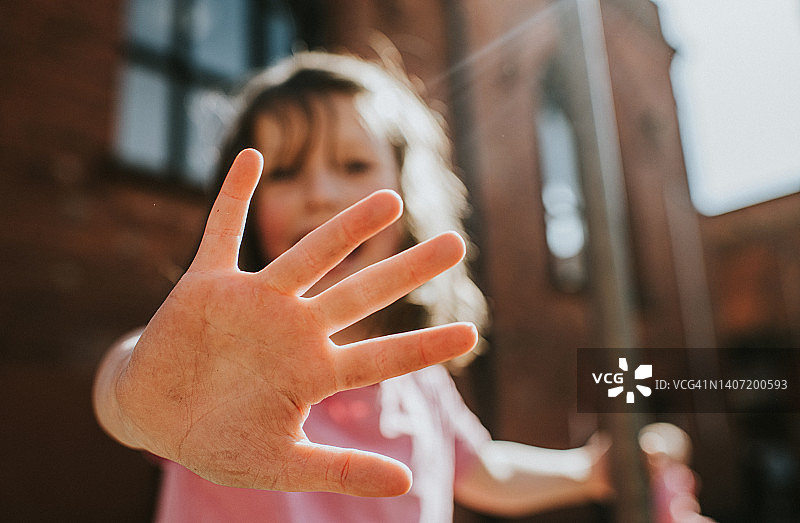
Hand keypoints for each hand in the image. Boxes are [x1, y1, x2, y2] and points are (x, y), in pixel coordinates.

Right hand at [100, 149, 476, 496]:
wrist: (154, 416)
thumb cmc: (219, 440)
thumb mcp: (280, 465)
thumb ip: (341, 470)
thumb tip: (407, 483)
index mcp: (312, 371)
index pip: (380, 358)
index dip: (424, 346)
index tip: (472, 333)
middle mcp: (293, 328)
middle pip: (361, 294)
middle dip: (406, 271)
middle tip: (458, 242)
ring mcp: (254, 302)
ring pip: (308, 256)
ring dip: (346, 228)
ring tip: (390, 199)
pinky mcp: (209, 284)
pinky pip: (221, 231)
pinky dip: (233, 196)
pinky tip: (253, 157)